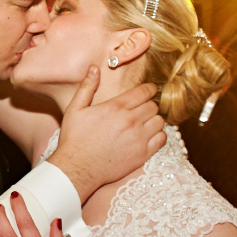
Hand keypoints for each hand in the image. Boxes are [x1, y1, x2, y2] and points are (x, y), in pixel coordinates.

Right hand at [47, 66, 165, 202]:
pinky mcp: (142, 154)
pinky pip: (162, 139)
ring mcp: (138, 138)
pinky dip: (158, 136)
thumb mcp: (75, 109)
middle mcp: (131, 121)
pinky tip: (148, 136)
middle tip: (142, 109)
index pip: (144, 91)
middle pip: (153, 106)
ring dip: (154, 120)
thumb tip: (94, 68)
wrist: (77, 168)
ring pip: (160, 121)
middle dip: (149, 105)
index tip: (148, 91)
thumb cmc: (74, 139)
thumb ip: (87, 87)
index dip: (149, 89)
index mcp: (116, 107)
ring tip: (145, 123)